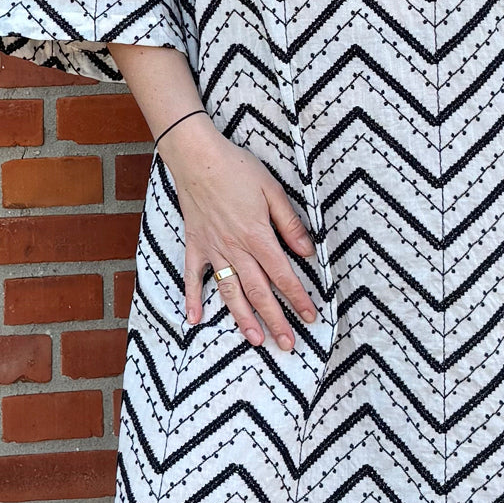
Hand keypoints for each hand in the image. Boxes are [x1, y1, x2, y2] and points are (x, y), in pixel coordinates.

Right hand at [157, 114, 317, 349]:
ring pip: (230, 291)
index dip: (298, 298)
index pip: (283, 275)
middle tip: (287, 345)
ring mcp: (213, 250)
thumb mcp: (273, 190)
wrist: (197, 158)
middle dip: (276, 320)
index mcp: (258, 236)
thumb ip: (290, 224)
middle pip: (259, 292)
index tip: (310, 318)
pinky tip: (195, 319)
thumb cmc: (237, 169)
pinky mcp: (195, 245)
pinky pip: (192, 277)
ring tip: (256, 341)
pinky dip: (192, 298)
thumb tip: (307, 252)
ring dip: (243, 319)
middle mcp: (236, 249)